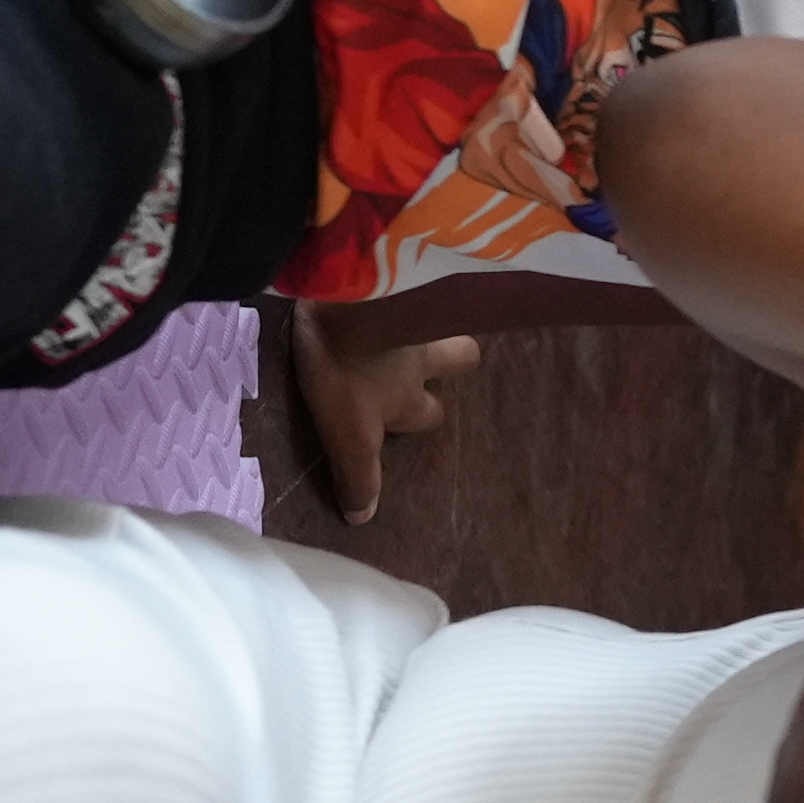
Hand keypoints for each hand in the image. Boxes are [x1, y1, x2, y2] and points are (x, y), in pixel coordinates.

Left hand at [290, 295, 480, 525]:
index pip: (429, 413)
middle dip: (448, 363)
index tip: (413, 414)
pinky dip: (409, 290)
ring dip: (436, 321)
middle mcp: (422, 360)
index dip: (422, 415)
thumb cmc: (346, 373)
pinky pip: (414, 287)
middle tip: (425, 357)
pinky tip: (392, 285)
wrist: (347, 306)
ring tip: (417, 315)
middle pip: (457, 359)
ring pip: (443, 317)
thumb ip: (360, 475)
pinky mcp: (399, 284)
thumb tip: (362, 519)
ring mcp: (416, 318)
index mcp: (408, 398)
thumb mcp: (348, 435)